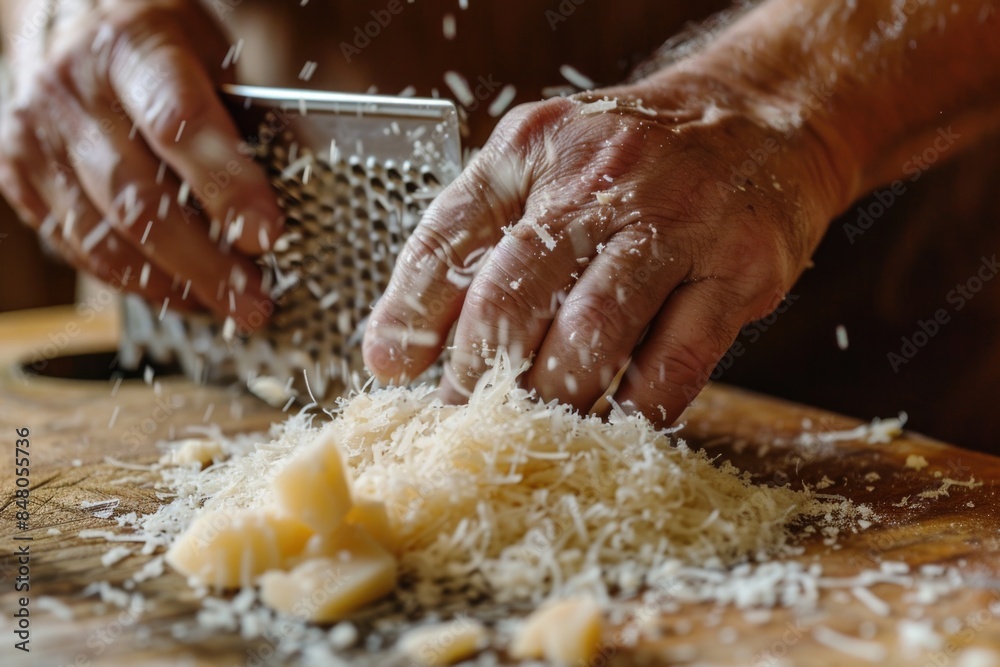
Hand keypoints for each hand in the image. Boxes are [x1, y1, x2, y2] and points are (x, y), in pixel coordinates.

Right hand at [0, 0, 281, 327]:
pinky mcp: (18, 176)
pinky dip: (130, 279)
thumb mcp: (204, 50)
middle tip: (254, 301)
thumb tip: (282, 198)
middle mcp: (72, 92)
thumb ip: (236, 115)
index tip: (266, 234)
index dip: (227, 186)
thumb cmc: (151, 39)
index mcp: (129, 46)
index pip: (179, 124)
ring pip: (105, 235)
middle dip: (206, 264)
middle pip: (141, 198)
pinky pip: (77, 246)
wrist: (61, 18)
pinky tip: (175, 293)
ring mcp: (37, 137)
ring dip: (171, 284)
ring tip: (223, 307)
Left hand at [363, 71, 847, 424]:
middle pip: (514, 293)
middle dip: (477, 372)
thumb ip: (481, 235)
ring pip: (592, 332)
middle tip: (463, 416)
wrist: (763, 116)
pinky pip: (675, 360)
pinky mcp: (739, 268)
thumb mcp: (548, 161)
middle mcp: (600, 177)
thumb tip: (408, 340)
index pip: (449, 233)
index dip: (410, 310)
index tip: (389, 366)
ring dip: (551, 397)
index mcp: (535, 148)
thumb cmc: (636, 157)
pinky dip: (635, 407)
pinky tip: (612, 423)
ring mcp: (675, 221)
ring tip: (529, 430)